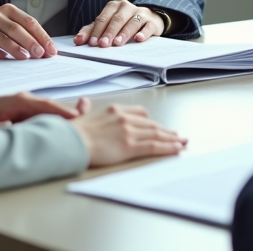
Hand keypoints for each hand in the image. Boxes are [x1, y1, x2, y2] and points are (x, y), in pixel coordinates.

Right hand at [0, 3, 57, 58]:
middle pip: (17, 29)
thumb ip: (24, 32)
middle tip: (41, 54)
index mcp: (9, 10)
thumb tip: (44, 49)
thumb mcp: (7, 22)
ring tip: (27, 58)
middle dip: (31, 43)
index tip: (51, 49)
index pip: (29, 22)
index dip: (42, 36)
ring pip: (4, 38)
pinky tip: (7, 60)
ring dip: (17, 49)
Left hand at [0, 93, 89, 125]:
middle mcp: (26, 100)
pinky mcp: (24, 112)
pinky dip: (55, 123)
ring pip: (51, 113)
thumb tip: (14, 133)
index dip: (63, 113)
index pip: (47, 105)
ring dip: (64, 121)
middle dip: (71, 116)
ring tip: (82, 130)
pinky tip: (64, 131)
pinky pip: (44, 117)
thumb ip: (0, 130)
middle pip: (54, 108)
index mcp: (19, 100)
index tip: (78, 120)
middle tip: (88, 126)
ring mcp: (26, 106)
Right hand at [71, 104, 186, 166]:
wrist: (71, 141)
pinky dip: (168, 147)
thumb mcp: (81, 116)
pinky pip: (154, 145)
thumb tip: (83, 103)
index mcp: (114, 111)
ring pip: (156, 134)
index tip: (158, 126)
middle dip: (166, 130)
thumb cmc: (73, 132)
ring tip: (182, 142)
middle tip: (177, 135)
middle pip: (151, 124)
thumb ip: (86, 110)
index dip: (151, 121)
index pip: (139, 113)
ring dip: (172, 138)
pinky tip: (176, 148)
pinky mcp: (130, 145)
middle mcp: (124, 118)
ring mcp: (128, 131)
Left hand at [74, 0, 162, 46]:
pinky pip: (147, 27)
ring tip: (118, 43)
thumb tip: (77, 40)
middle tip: (103, 45)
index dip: (97, 30)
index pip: (103, 18)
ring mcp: (140, 13)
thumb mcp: (107, 25)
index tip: (93, 43)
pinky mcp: (152, 22)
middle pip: (116, 20)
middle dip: (109, 32)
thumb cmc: (124, 24)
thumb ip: (91, 31)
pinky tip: (138, 39)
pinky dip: (143, 33)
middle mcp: (126, 7)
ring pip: (132, 22)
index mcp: (113, 7)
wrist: (149, 19)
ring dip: (124, 33)